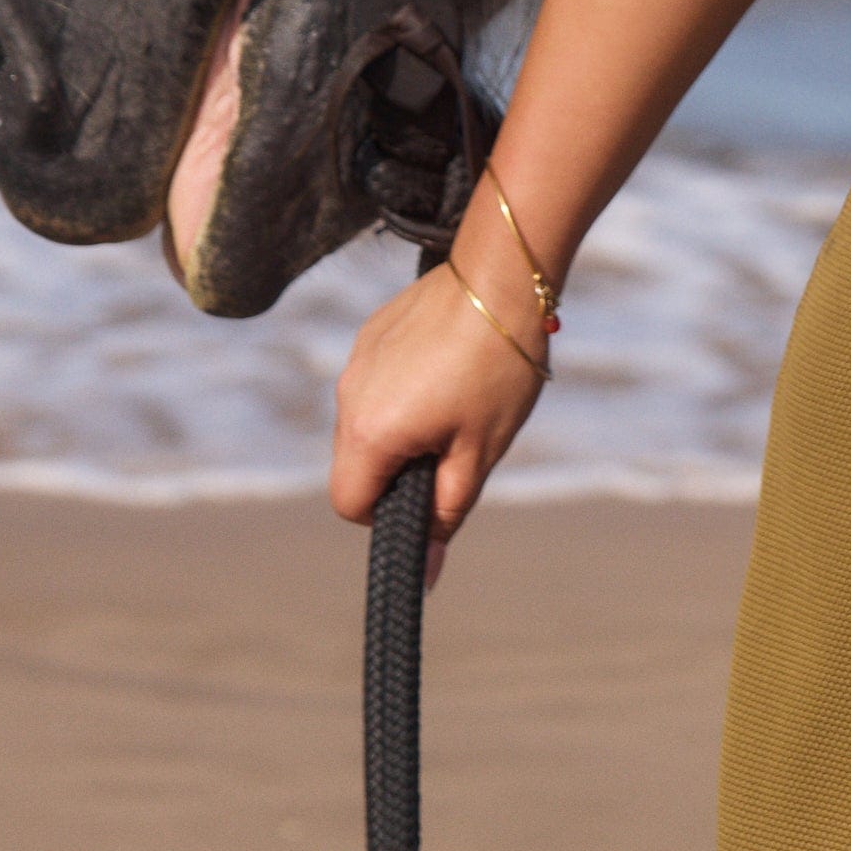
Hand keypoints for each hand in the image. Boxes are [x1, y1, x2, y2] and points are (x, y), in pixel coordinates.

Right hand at [329, 260, 546, 573]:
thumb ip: (446, 513)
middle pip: (355, 463)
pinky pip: (375, 382)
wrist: (502, 276)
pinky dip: (402, 391)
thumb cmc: (498, 369)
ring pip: (365, 421)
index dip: (387, 514)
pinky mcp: (371, 333)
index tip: (430, 493)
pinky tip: (449, 368)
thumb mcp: (479, 452)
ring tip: (457, 402)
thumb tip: (426, 573)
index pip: (349, 505)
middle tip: (455, 445)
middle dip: (398, 469)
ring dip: (401, 429)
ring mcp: (356, 361)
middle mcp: (348, 398)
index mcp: (369, 433)